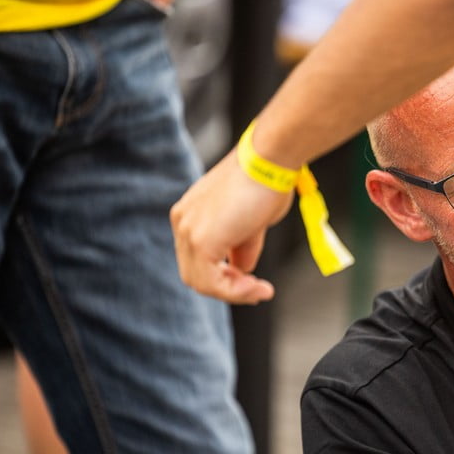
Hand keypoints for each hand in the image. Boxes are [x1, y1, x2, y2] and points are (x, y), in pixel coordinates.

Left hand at [170, 150, 292, 303]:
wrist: (270, 161)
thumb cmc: (268, 182)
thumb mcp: (252, 222)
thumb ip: (241, 246)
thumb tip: (242, 268)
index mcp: (191, 214)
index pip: (198, 258)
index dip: (224, 275)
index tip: (251, 280)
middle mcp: (183, 221)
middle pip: (194, 272)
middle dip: (227, 286)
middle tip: (256, 289)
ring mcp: (188, 231)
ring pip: (201, 281)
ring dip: (233, 292)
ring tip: (260, 290)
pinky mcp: (200, 241)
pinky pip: (212, 283)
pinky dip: (235, 292)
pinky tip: (257, 288)